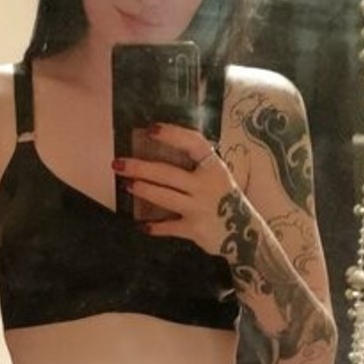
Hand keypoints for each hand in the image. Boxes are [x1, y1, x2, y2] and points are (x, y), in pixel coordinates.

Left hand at [112, 123, 237, 256]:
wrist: (245, 234)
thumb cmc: (224, 200)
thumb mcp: (218, 177)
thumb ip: (197, 165)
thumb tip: (160, 149)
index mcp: (214, 167)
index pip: (193, 144)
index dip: (172, 135)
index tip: (150, 129)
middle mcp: (207, 186)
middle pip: (168, 173)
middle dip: (140, 168)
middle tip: (118, 163)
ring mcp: (200, 208)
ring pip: (165, 197)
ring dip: (144, 190)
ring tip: (127, 185)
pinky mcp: (195, 229)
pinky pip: (169, 227)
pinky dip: (155, 227)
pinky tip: (142, 226)